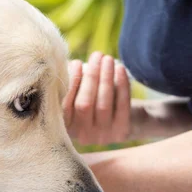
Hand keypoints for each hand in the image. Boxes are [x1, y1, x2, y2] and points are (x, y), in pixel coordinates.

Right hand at [64, 52, 191, 144]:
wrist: (126, 122)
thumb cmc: (96, 102)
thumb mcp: (79, 96)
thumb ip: (72, 84)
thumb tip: (66, 63)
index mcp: (66, 128)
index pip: (65, 105)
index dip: (71, 83)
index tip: (76, 62)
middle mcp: (83, 135)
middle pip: (84, 104)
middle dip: (91, 77)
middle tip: (96, 55)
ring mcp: (103, 136)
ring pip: (103, 104)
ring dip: (106, 77)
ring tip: (107, 58)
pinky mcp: (121, 132)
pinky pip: (122, 106)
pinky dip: (122, 85)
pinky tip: (120, 69)